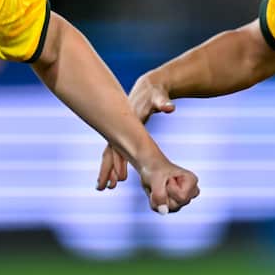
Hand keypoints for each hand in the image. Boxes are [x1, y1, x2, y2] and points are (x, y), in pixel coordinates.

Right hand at [96, 72, 176, 190]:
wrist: (148, 87)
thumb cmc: (154, 94)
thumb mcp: (159, 97)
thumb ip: (163, 103)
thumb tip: (169, 107)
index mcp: (128, 123)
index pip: (120, 144)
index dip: (120, 161)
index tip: (120, 177)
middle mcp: (121, 127)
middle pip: (110, 151)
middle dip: (107, 169)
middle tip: (105, 187)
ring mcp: (121, 130)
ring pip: (111, 152)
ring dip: (108, 169)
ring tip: (106, 187)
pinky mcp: (123, 133)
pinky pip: (116, 151)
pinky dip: (114, 163)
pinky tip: (115, 176)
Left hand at [137, 158, 199, 214]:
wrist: (150, 168)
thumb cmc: (156, 169)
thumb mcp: (156, 178)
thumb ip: (160, 194)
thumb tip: (163, 211)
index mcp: (192, 181)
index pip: (182, 196)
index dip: (171, 188)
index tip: (168, 179)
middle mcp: (190, 192)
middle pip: (177, 204)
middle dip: (165, 194)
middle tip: (164, 183)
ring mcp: (182, 201)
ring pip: (170, 209)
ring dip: (159, 198)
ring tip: (160, 187)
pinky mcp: (173, 206)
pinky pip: (162, 210)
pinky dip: (155, 201)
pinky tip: (156, 192)